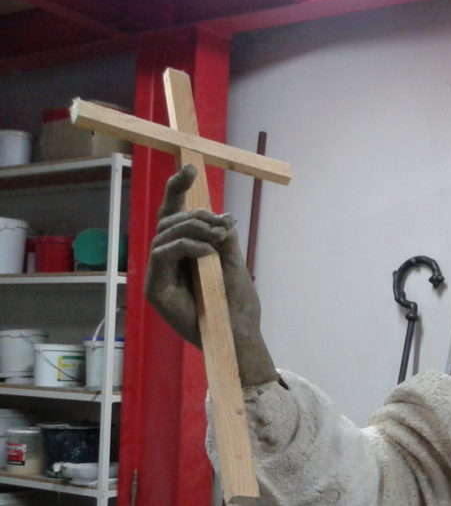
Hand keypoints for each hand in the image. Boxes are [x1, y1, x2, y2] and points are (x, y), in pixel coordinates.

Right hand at [145, 165, 277, 386]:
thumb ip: (224, 240)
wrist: (238, 336)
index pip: (175, 216)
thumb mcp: (234, 265)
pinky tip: (206, 252)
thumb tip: (223, 215)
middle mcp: (167, 261)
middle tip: (219, 221)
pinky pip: (163, 254)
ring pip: (165, 234)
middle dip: (195, 214)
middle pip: (168, 221)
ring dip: (193, 229)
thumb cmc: (237, 307)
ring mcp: (159, 274)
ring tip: (216, 239)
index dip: (178, 190)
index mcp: (185, 253)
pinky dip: (186, 247)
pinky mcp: (156, 289)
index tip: (191, 169)